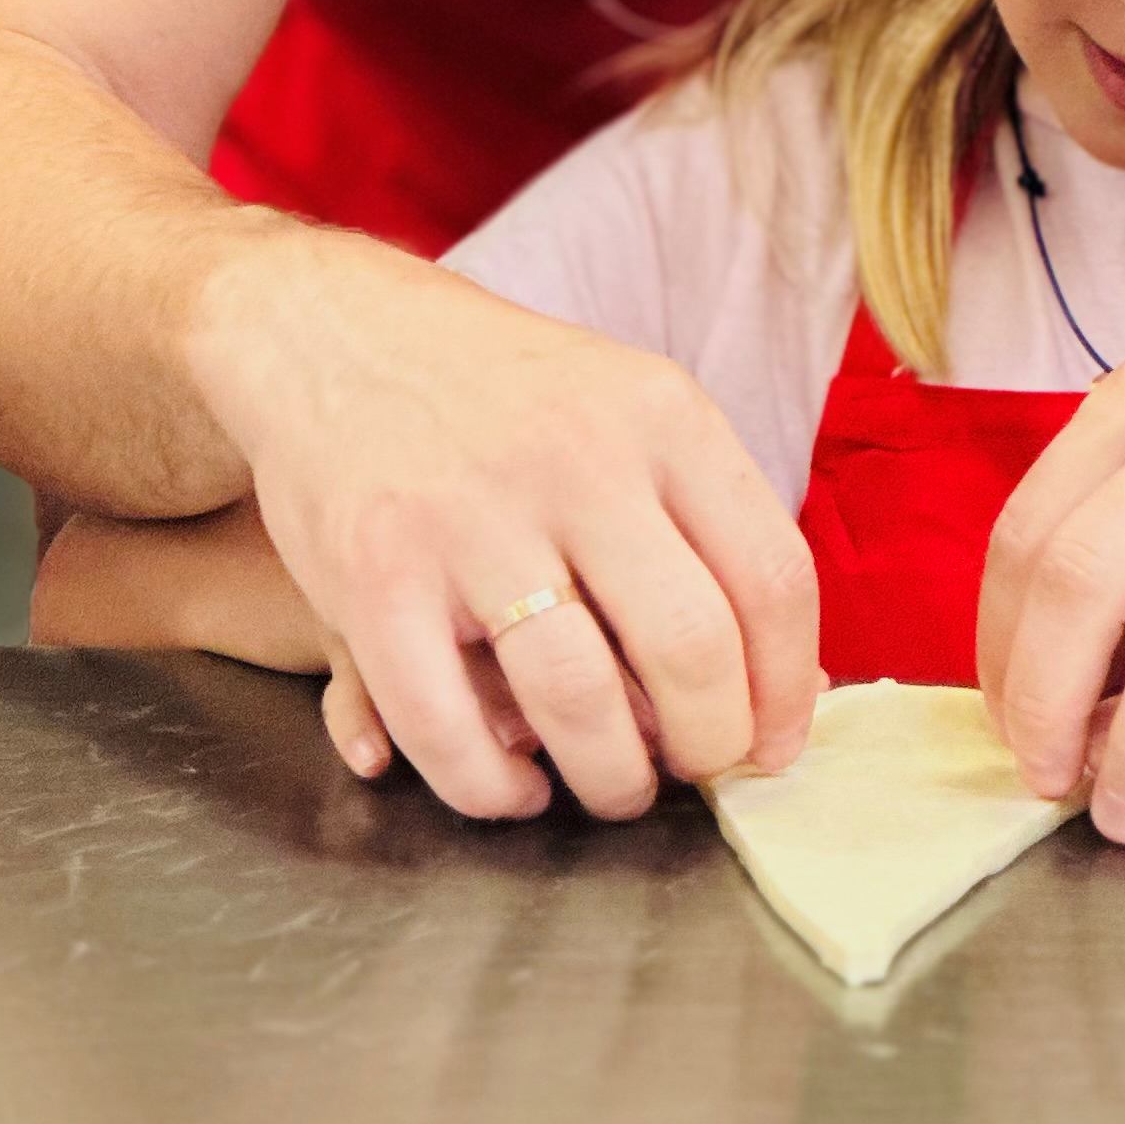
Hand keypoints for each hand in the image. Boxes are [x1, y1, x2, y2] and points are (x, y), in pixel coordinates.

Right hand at [188, 220, 816, 824]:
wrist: (333, 334)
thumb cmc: (506, 398)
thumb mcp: (627, 411)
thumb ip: (702, 523)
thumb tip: (790, 679)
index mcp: (662, 416)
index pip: (771, 575)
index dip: (787, 688)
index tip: (772, 744)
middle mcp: (576, 460)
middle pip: (691, 648)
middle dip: (708, 744)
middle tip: (693, 769)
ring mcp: (469, 518)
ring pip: (578, 700)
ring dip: (612, 780)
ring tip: (614, 788)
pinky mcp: (374, 576)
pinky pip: (449, 728)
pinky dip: (493, 789)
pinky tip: (516, 789)